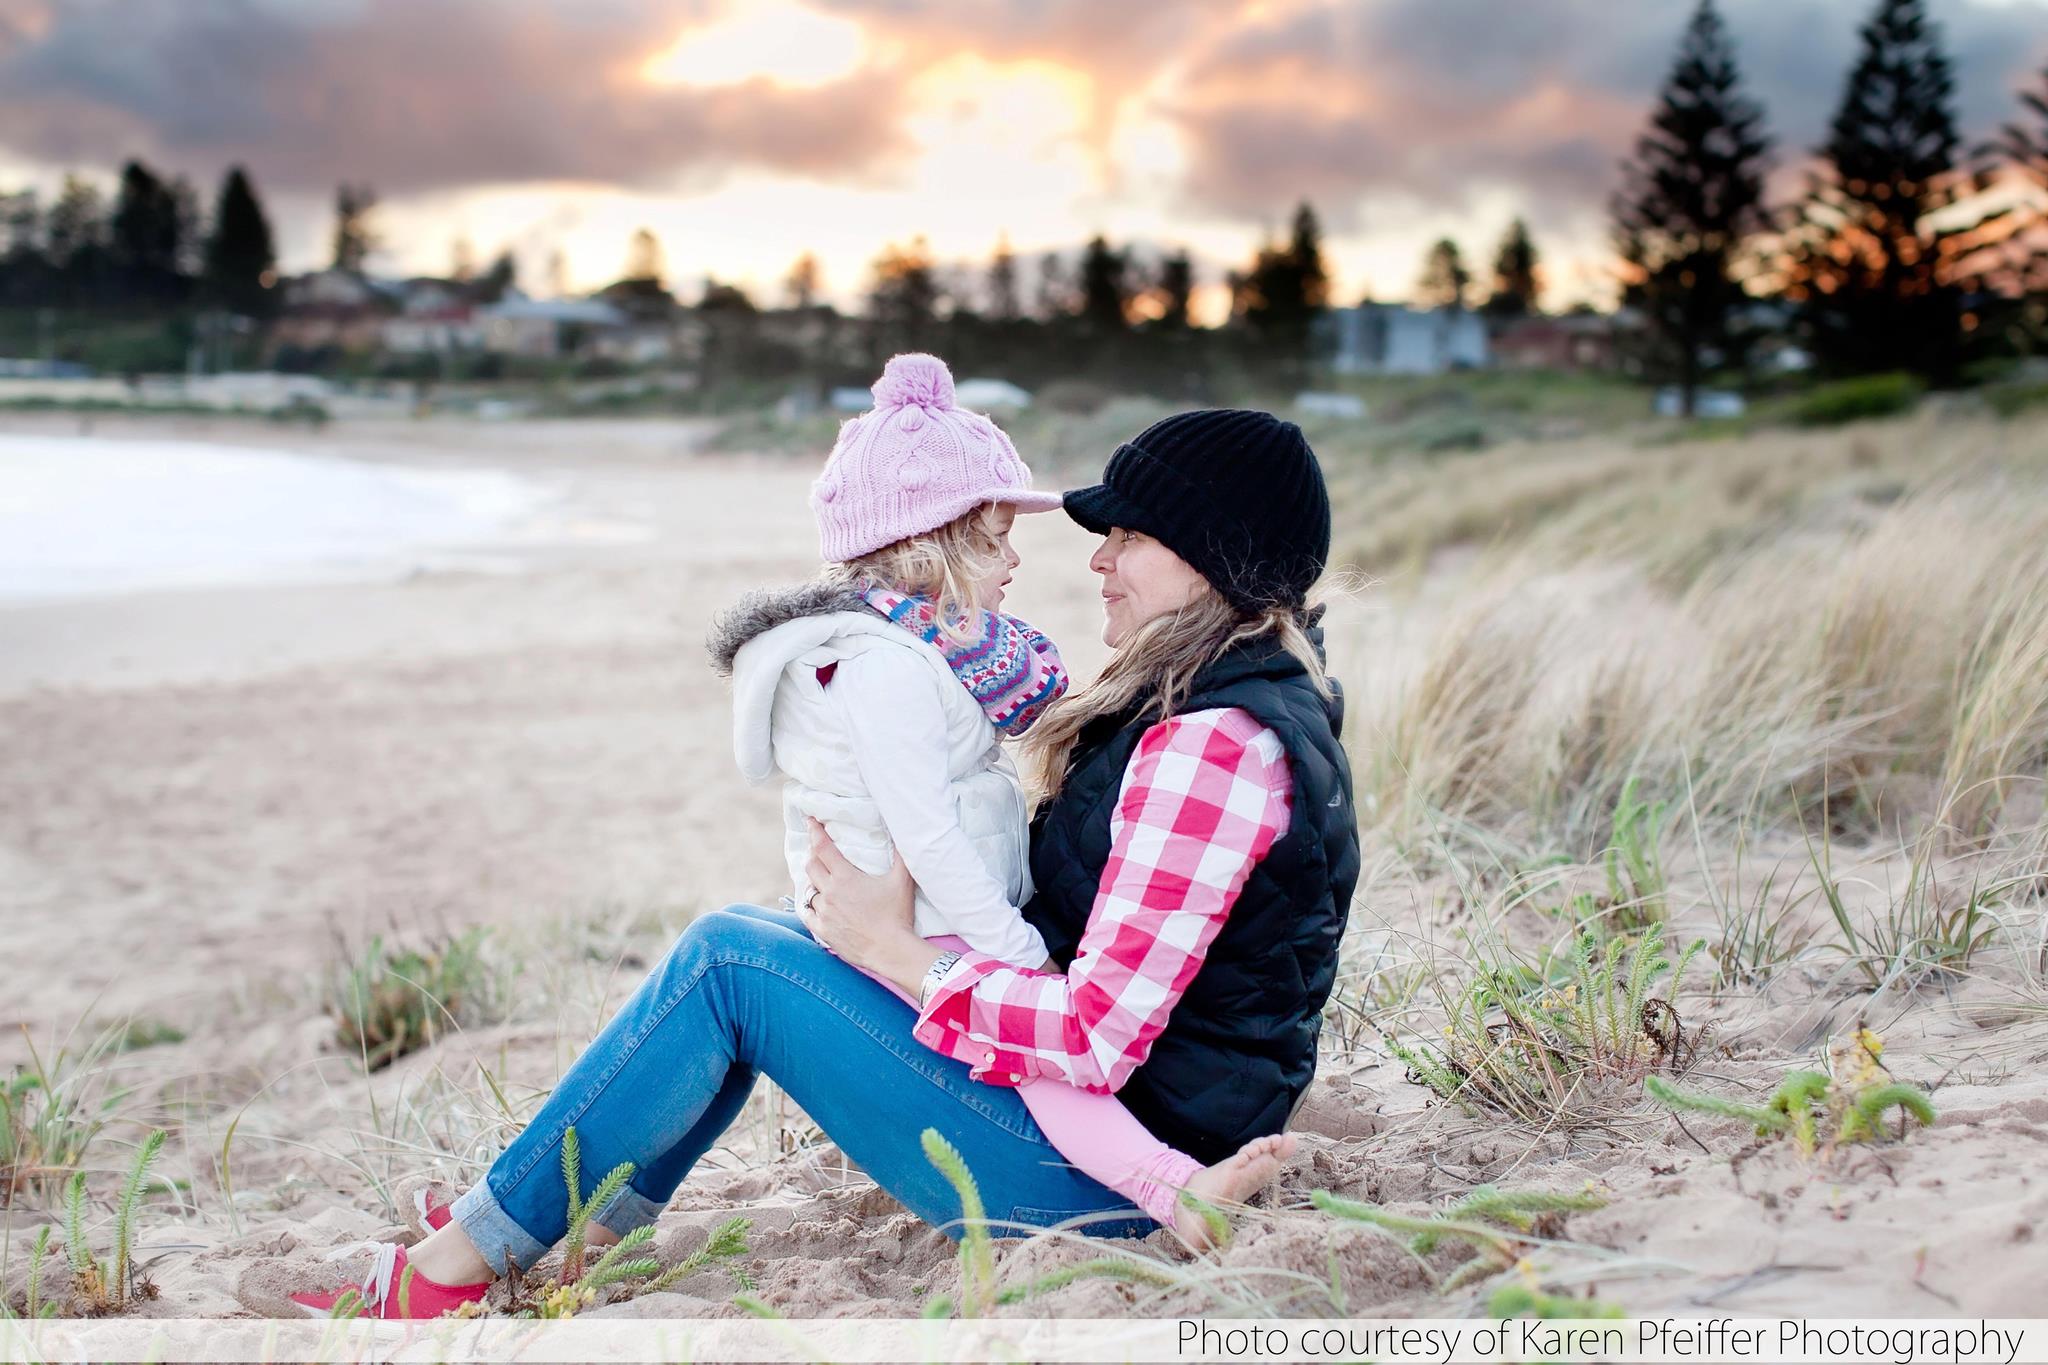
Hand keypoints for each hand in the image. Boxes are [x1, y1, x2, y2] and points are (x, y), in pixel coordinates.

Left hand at [800, 818, 924, 981]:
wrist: (890, 950)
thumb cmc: (897, 915)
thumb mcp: (902, 881)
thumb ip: (900, 855)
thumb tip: (902, 834)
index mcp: (845, 878)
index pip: (822, 848)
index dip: (815, 832)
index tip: (810, 821)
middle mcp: (830, 893)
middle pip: (811, 866)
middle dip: (813, 854)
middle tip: (818, 850)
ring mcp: (824, 913)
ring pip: (808, 891)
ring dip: (813, 882)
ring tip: (820, 879)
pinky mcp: (823, 931)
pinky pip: (807, 914)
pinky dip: (810, 906)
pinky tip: (815, 904)